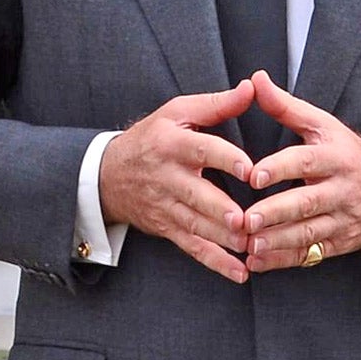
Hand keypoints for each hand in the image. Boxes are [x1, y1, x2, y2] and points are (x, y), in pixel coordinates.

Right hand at [98, 81, 256, 282]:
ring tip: (249, 246)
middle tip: (245, 219)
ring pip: (196, 225)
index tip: (251, 169)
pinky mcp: (167, 228)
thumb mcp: (178, 112)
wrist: (108, 174)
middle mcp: (168, 176)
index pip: (201, 149)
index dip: (226, 159)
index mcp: (173, 142)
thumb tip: (252, 87)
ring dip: (223, 239)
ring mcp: (166, 205)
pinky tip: (240, 272)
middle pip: (196, 194)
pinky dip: (216, 262)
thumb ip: (217, 103)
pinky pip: (193, 247)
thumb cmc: (152, 137)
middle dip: (220, 209)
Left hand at [241, 70, 360, 271]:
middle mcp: (340, 189)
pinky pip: (311, 254)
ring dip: (278, 241)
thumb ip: (286, 106)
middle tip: (246, 219)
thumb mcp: (323, 125)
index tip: (253, 175)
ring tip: (250, 245)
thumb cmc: (348, 152)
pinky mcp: (340, 242)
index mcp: (335, 156)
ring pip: (309, 233)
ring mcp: (342, 218)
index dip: (280, 168)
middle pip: (307, 202)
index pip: (306, 161)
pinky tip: (258, 262)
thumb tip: (256, 79)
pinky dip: (283, 260)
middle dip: (276, 212)